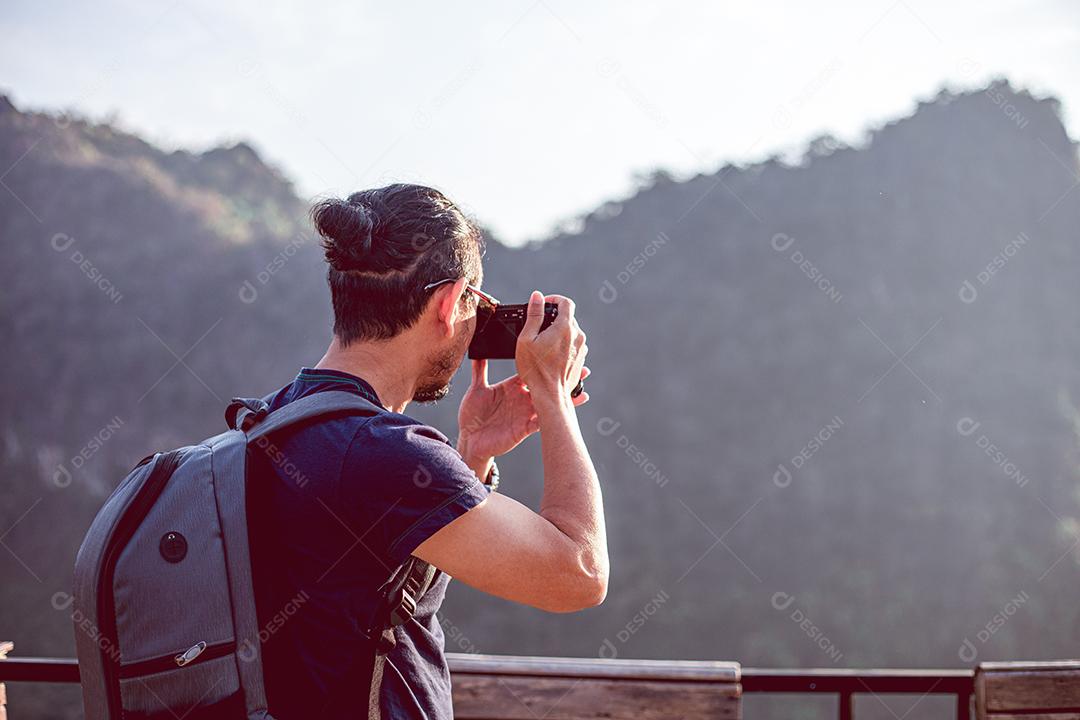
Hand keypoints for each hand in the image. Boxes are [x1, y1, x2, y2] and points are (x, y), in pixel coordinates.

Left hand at [457, 356, 589, 466]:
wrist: (470, 440)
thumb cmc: (472, 415)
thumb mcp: (476, 389)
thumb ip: (480, 370)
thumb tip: (477, 351)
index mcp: (513, 386)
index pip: (533, 371)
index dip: (545, 363)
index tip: (557, 353)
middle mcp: (523, 398)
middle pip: (546, 385)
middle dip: (562, 377)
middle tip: (581, 367)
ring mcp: (526, 413)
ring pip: (550, 402)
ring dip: (565, 396)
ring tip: (581, 388)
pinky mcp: (525, 428)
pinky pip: (543, 421)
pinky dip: (555, 417)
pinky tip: (566, 410)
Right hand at [515, 291, 589, 409]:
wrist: (550, 395)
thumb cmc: (536, 369)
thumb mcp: (527, 339)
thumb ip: (534, 315)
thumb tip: (537, 296)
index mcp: (565, 327)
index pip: (566, 302)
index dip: (554, 299)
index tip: (543, 304)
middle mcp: (578, 336)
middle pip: (568, 317)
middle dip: (553, 317)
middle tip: (538, 327)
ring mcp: (581, 349)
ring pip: (571, 332)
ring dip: (558, 332)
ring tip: (542, 344)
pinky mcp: (581, 359)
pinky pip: (573, 345)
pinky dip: (563, 344)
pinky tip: (550, 355)